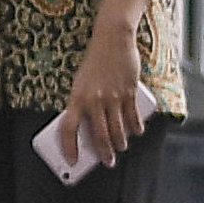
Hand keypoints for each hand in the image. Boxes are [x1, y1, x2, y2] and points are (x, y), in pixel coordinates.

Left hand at [62, 0, 149, 166]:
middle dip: (104, 153)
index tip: (72, 160)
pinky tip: (135, 132)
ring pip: (118, 130)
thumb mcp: (81, 84)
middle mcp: (94, 99)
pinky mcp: (130, 93)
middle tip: (108, 162)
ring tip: (121, 148)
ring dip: (120, 143)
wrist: (111, 41)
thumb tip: (88, 129)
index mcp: (76, 97)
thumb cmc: (93, 64)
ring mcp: (113, 97)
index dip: (69, 147)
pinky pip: (133, 118)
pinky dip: (135, 129)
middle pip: (99, 135)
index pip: (68, 128)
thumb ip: (84, 104)